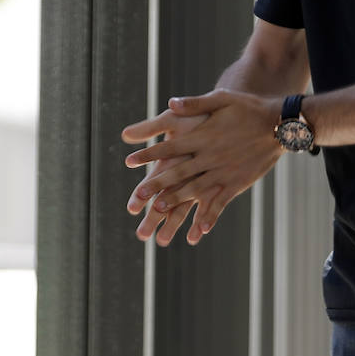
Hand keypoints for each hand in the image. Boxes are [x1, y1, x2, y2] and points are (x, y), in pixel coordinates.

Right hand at [120, 108, 207, 245]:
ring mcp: (201, 180)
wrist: (229, 113)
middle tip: (141, 235)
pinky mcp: (220, 183)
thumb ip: (152, 127)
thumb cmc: (199, 116)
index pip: (154, 180)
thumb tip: (125, 135)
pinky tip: (197, 235)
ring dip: (174, 224)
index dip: (142, 194)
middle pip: (166, 199)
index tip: (132, 208)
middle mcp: (184, 173)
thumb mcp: (175, 119)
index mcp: (171, 159)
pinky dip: (205, 220)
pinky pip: (212, 205)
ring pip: (185, 206)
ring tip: (163, 241)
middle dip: (154, 217)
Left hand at [122, 90, 283, 244]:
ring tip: (159, 211)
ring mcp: (224, 172)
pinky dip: (210, 215)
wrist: (281, 124)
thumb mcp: (222, 98)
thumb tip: (170, 103)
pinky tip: (199, 230)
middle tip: (137, 196)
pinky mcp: (238, 182)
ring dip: (177, 201)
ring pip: (196, 190)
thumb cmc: (249, 108)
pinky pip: (221, 202)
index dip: (148, 154)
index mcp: (204, 136)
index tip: (129, 161)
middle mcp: (211, 156)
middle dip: (156, 185)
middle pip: (178, 172)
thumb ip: (195, 103)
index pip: (170, 147)